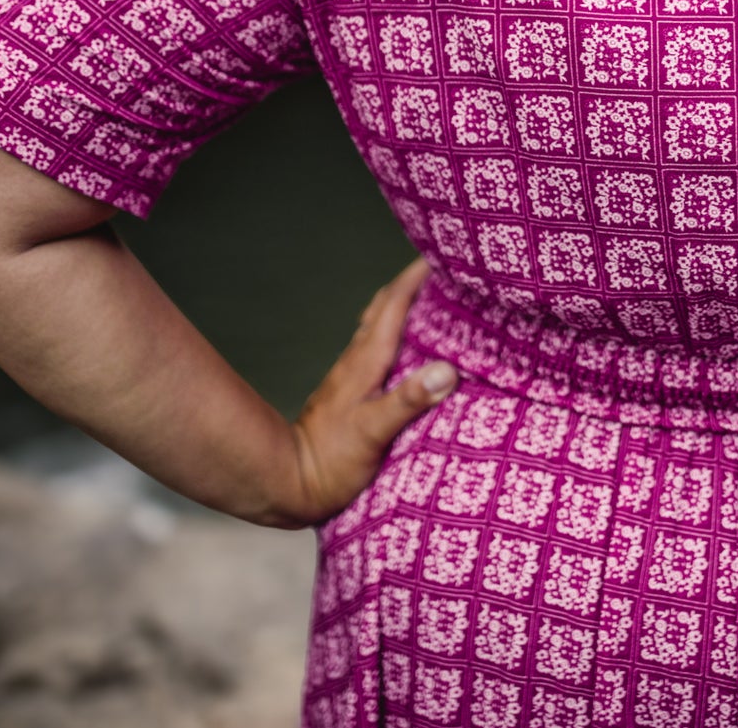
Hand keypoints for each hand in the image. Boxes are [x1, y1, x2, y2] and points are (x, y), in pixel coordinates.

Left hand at [281, 254, 458, 528]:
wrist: (289, 485)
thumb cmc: (330, 461)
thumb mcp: (373, 432)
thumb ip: (408, 400)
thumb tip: (447, 370)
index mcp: (366, 362)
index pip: (394, 305)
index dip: (416, 276)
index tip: (442, 253)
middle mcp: (359, 360)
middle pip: (385, 307)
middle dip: (413, 282)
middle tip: (445, 267)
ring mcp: (354, 376)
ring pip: (381, 326)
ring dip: (406, 306)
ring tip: (438, 300)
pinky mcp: (354, 393)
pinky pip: (382, 350)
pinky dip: (400, 336)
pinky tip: (414, 348)